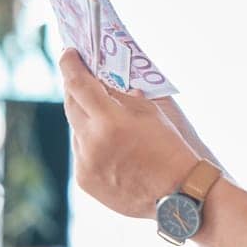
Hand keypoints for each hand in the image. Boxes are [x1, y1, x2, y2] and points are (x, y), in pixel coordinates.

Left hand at [59, 49, 196, 217]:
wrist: (178, 192)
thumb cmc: (169, 147)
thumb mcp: (149, 113)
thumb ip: (121, 96)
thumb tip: (102, 82)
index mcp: (110, 120)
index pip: (78, 84)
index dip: (70, 65)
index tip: (68, 53)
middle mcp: (91, 141)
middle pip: (71, 105)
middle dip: (76, 89)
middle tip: (82, 79)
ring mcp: (85, 163)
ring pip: (75, 130)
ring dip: (85, 119)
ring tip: (106, 119)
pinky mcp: (84, 180)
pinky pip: (81, 152)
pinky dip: (90, 143)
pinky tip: (110, 146)